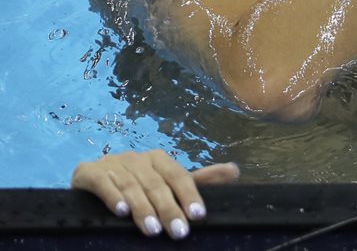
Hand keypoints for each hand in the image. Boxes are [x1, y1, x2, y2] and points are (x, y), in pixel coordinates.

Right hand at [71, 150, 238, 238]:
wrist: (89, 181)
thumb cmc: (135, 184)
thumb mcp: (166, 182)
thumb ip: (198, 180)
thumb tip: (234, 170)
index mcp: (158, 159)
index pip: (179, 176)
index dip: (189, 195)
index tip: (198, 216)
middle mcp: (137, 158)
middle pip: (157, 184)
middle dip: (169, 209)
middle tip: (179, 232)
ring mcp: (112, 163)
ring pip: (132, 186)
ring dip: (143, 209)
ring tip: (153, 230)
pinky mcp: (89, 172)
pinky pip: (103, 184)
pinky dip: (112, 197)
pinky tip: (120, 212)